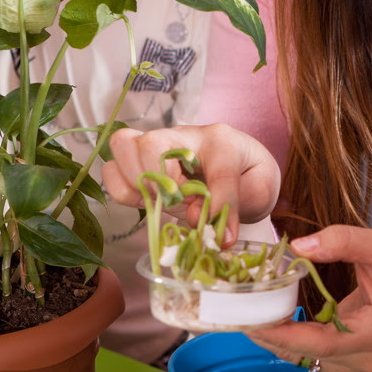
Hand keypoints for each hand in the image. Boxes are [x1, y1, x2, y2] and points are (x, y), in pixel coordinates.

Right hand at [102, 124, 280, 239]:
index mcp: (223, 140)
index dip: (220, 203)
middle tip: (181, 204)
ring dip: (138, 184)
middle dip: (161, 183)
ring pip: (123, 146)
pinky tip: (150, 202)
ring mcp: (157, 144)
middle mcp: (185, 136)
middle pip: (151, 142)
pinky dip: (124, 192)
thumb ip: (234, 203)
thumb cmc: (249, 179)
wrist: (239, 171)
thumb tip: (196, 218)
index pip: (219, 168)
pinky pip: (111, 170)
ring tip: (163, 203)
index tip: (225, 235)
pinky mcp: (139, 159)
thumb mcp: (260, 192)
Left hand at [246, 225, 371, 371]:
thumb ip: (342, 241)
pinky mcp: (351, 368)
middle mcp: (369, 360)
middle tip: (238, 312)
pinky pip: (312, 358)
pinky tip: (273, 321)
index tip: (253, 319)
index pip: (323, 342)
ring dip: (277, 339)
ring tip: (251, 313)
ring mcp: (360, 370)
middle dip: (271, 335)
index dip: (285, 333)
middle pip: (308, 354)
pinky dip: (291, 341)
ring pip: (306, 360)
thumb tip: (297, 247)